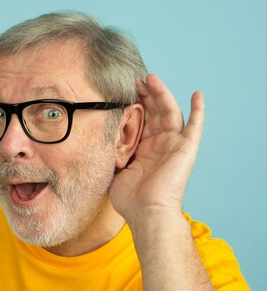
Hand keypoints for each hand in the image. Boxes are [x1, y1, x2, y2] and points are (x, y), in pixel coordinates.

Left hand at [109, 74, 204, 225]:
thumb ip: (108, 154)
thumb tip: (91, 142)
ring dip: (161, 94)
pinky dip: (198, 110)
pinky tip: (197, 94)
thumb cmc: (129, 199)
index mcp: (144, 149)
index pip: (141, 120)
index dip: (134, 104)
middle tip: (135, 78)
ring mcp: (174, 145)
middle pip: (154, 112)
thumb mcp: (113, 170)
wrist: (146, 213)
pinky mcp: (186, 149)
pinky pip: (195, 126)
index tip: (124, 89)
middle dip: (145, 94)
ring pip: (169, 112)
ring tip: (151, 77)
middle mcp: (160, 145)